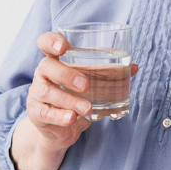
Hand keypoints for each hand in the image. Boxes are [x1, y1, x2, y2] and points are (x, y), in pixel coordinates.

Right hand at [28, 31, 138, 147]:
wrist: (61, 128)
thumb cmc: (76, 96)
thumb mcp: (91, 82)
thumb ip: (110, 72)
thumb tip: (134, 67)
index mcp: (55, 59)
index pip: (45, 42)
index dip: (51, 41)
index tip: (63, 46)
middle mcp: (43, 73)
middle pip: (46, 66)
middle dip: (66, 74)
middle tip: (86, 84)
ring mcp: (36, 93)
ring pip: (47, 92)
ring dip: (69, 100)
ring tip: (88, 108)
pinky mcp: (36, 113)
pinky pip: (45, 113)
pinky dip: (60, 116)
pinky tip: (72, 118)